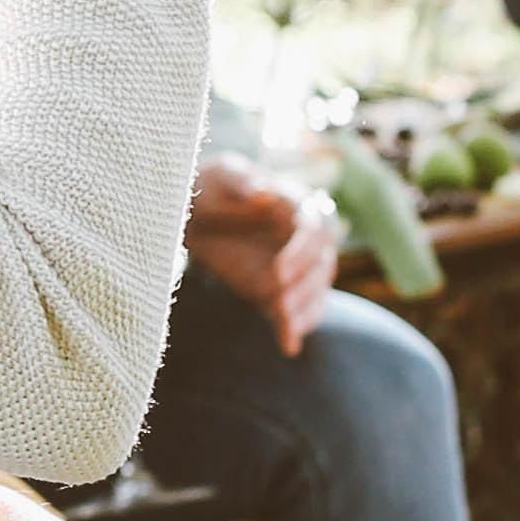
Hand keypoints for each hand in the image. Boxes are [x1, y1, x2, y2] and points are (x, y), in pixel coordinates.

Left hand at [185, 156, 335, 355]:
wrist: (195, 213)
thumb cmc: (211, 187)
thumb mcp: (220, 175)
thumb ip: (240, 180)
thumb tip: (260, 191)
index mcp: (296, 205)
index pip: (316, 229)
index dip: (302, 252)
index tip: (278, 272)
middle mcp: (303, 237)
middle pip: (323, 264)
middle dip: (305, 286)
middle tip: (280, 304)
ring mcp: (297, 265)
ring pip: (316, 290)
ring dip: (304, 309)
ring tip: (284, 323)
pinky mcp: (281, 288)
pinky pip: (300, 310)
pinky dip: (296, 327)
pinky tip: (288, 345)